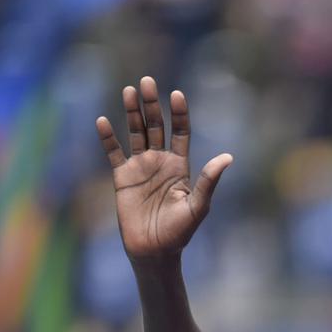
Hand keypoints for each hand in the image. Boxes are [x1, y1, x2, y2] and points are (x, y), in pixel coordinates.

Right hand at [95, 76, 232, 260]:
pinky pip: (113, 152)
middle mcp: (160, 161)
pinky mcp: (121, 177)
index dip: (179, 113)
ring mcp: (140, 167)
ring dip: (131, 113)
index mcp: (181, 166)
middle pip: (156, 126)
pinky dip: (108, 138)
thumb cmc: (180, 232)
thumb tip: (228, 158)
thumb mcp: (198, 205)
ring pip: (136, 133)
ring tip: (129, 91)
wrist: (154, 250)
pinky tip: (103, 121)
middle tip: (147, 81)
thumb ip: (209, 180)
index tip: (177, 94)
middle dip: (152, 104)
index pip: (180, 132)